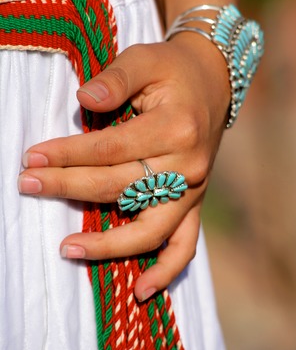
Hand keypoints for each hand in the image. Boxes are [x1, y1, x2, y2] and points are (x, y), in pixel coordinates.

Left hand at [18, 36, 229, 299]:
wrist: (212, 84)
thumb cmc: (172, 71)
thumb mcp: (144, 59)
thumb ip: (115, 78)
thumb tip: (83, 100)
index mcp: (175, 127)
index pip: (110, 149)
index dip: (68, 155)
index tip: (32, 158)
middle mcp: (188, 165)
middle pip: (120, 188)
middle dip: (69, 188)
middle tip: (29, 186)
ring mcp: (194, 189)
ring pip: (149, 229)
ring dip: (108, 244)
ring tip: (67, 249)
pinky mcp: (194, 202)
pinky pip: (185, 245)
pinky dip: (166, 270)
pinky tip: (141, 289)